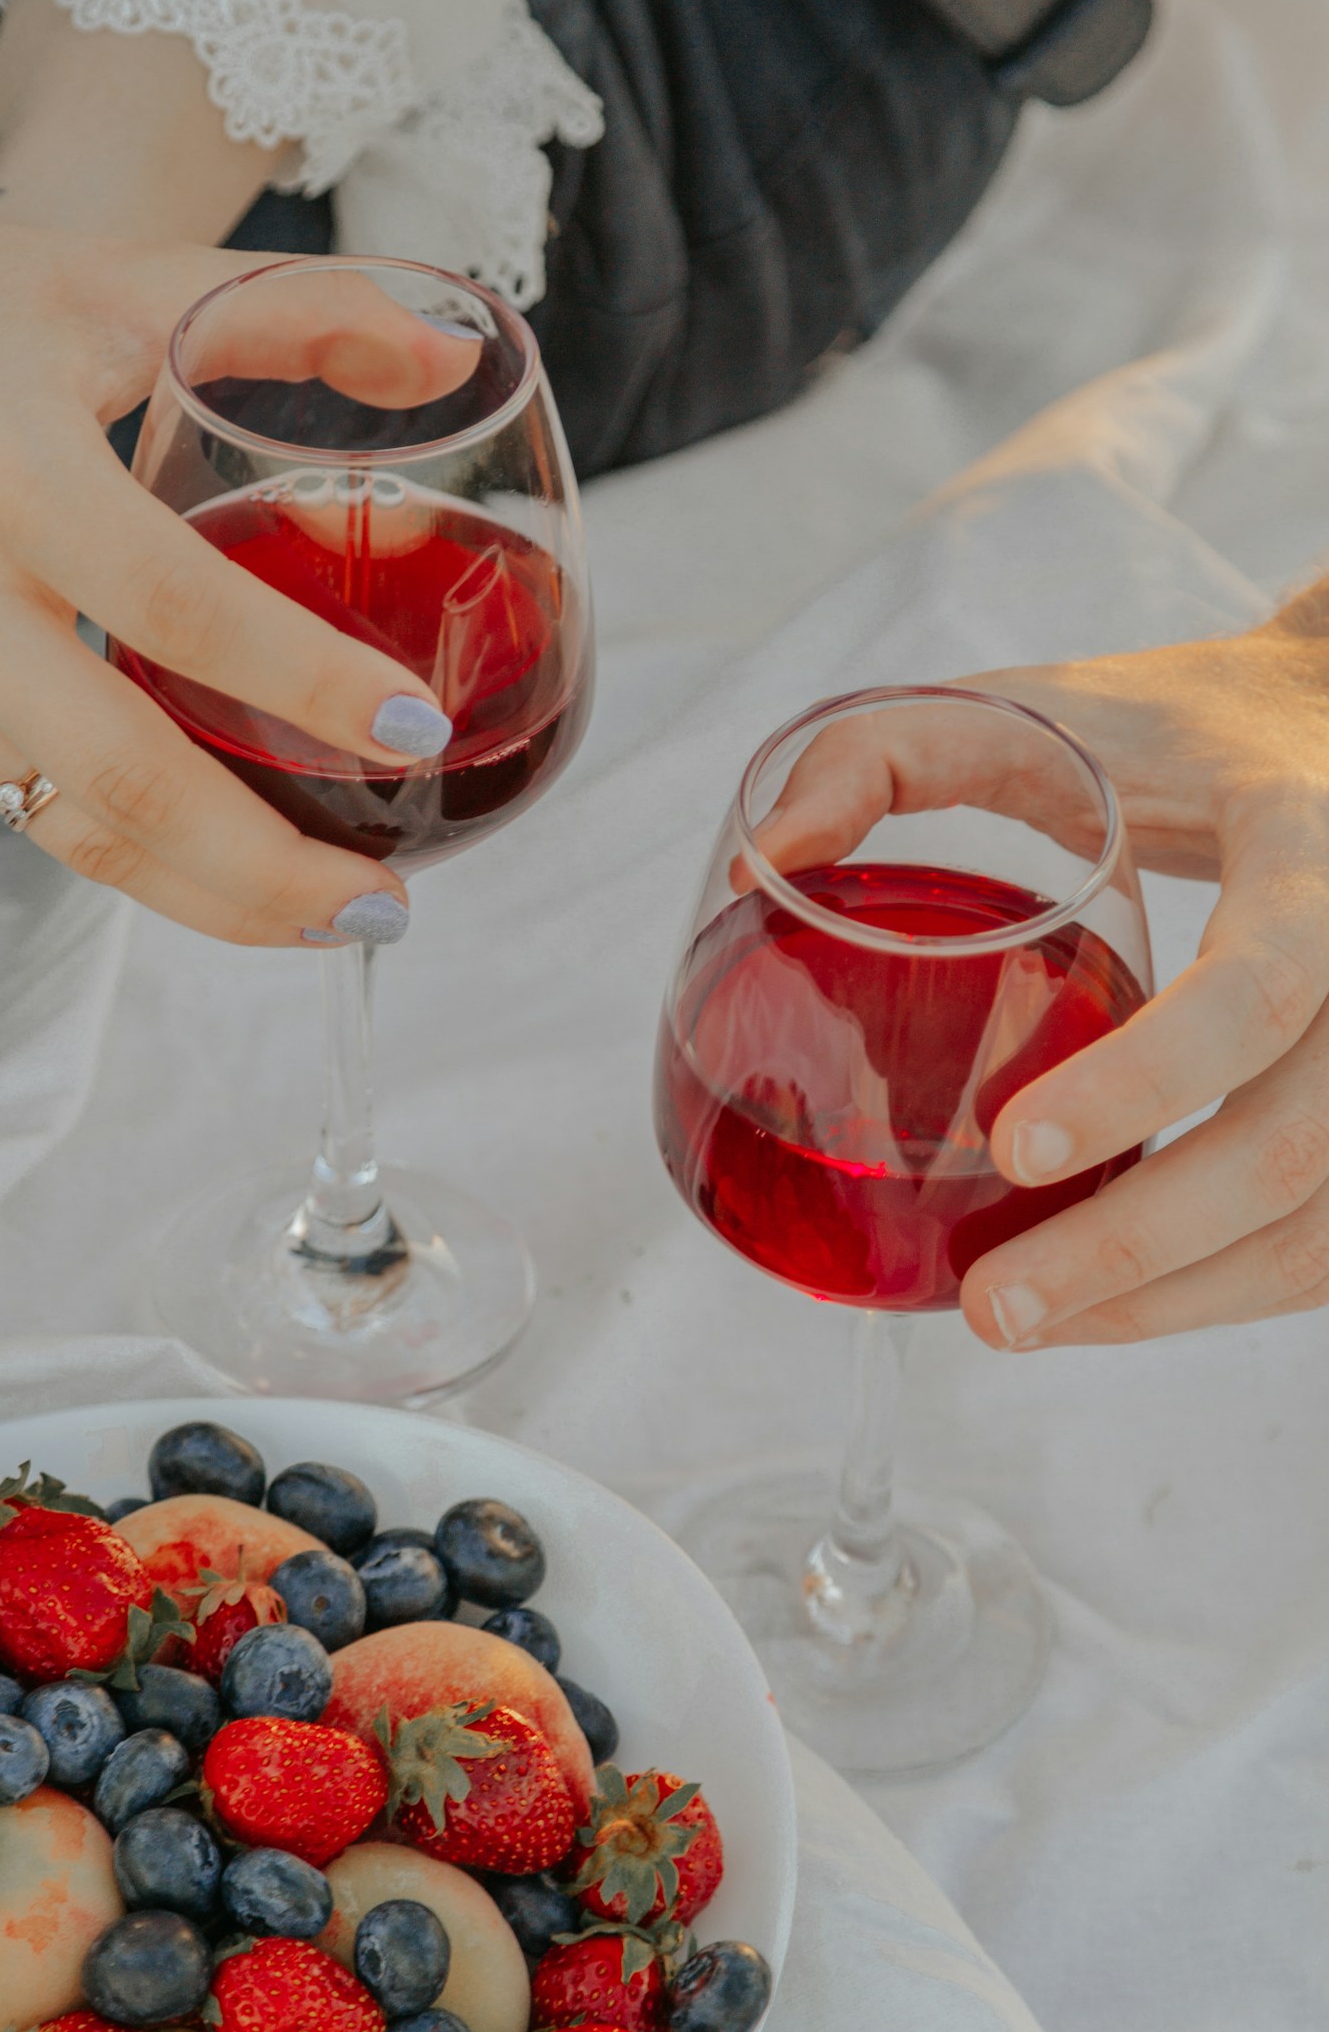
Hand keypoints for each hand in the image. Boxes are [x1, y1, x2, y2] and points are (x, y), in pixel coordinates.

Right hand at [0, 143, 471, 945]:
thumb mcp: (119, 277)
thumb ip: (296, 305)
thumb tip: (452, 354)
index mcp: (6, 468)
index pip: (174, 604)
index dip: (303, 680)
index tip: (419, 728)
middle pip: (119, 777)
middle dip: (265, 869)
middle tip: (388, 907)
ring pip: (73, 827)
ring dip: (212, 892)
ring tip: (338, 912)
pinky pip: (31, 809)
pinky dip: (143, 852)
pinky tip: (235, 862)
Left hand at [758, 606, 1328, 1344]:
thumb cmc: (1170, 731)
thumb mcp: (1031, 707)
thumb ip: (878, 757)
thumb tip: (759, 870)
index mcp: (1312, 848)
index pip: (1257, 985)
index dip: (1144, 1081)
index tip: (1011, 1144)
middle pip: (1294, 1145)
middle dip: (1136, 1249)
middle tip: (991, 1305)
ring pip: (1320, 1227)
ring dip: (1176, 1303)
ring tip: (1026, 1325)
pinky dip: (1224, 1294)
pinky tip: (1114, 1306)